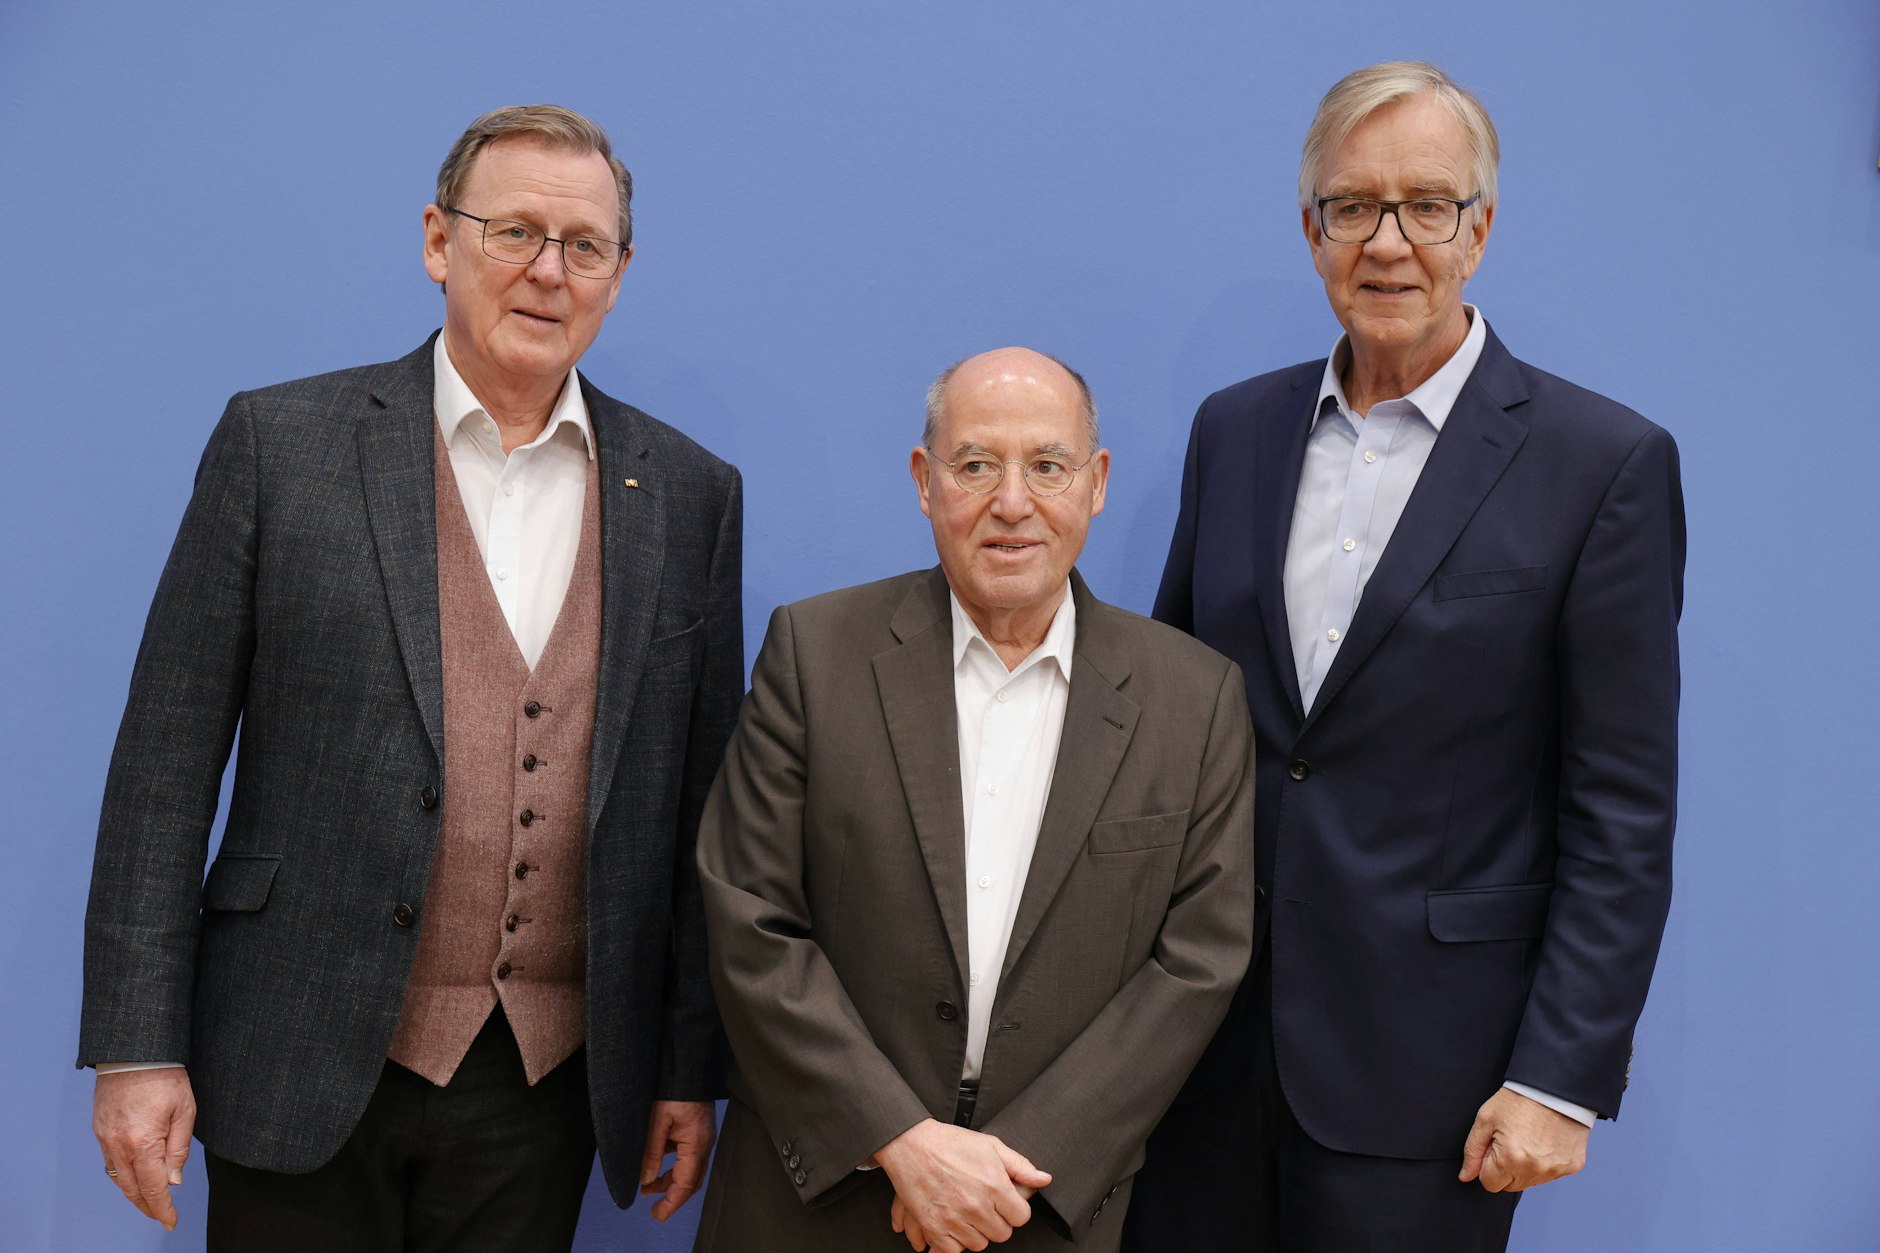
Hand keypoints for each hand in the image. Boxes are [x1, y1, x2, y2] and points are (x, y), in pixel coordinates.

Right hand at [93, 1067, 196, 1229]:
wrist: (133, 1053)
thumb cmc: (164, 1077)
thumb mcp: (184, 1111)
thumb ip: (178, 1149)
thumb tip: (173, 1180)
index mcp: (143, 1143)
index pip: (153, 1188)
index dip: (162, 1208)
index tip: (170, 1221)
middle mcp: (118, 1146)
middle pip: (132, 1189)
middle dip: (148, 1207)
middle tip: (161, 1216)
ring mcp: (105, 1139)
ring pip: (119, 1178)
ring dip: (134, 1194)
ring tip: (150, 1202)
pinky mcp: (99, 1130)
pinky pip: (110, 1162)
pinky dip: (123, 1176)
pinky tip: (135, 1177)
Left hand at [639, 1099, 716, 1220]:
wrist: (688, 1064)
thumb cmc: (674, 1089)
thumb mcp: (657, 1120)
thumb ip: (652, 1151)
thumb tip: (646, 1180)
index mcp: (697, 1143)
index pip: (686, 1183)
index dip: (672, 1202)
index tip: (658, 1215)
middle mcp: (705, 1144)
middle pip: (692, 1180)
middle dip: (673, 1196)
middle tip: (655, 1210)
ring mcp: (703, 1137)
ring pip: (690, 1169)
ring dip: (671, 1181)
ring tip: (648, 1188)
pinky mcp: (698, 1130)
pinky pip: (688, 1156)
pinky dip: (674, 1166)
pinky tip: (658, 1165)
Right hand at [875, 1118, 1049, 1251]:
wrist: (911, 1145)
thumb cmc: (950, 1143)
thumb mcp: (991, 1146)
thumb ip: (1020, 1166)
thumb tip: (1044, 1179)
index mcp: (995, 1185)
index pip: (1021, 1218)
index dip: (1014, 1209)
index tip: (1004, 1203)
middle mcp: (977, 1206)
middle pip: (1001, 1234)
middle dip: (996, 1221)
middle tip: (984, 1206)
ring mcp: (955, 1220)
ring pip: (979, 1244)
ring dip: (975, 1232)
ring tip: (966, 1212)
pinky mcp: (935, 1228)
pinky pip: (954, 1251)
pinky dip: (954, 1242)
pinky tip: (953, 1224)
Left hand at [1459, 1087, 1588, 1192]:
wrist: (1555, 1087)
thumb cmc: (1519, 1099)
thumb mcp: (1486, 1119)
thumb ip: (1472, 1151)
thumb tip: (1466, 1175)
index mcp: (1511, 1160)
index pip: (1489, 1183)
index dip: (1488, 1164)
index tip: (1495, 1145)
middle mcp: (1535, 1170)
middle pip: (1510, 1185)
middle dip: (1505, 1168)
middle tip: (1511, 1139)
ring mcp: (1556, 1170)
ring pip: (1530, 1181)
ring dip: (1525, 1167)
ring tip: (1529, 1138)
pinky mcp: (1571, 1166)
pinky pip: (1551, 1174)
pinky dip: (1545, 1162)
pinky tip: (1545, 1141)